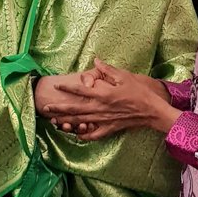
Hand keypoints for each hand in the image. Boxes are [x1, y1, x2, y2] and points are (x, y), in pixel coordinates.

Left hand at [46, 59, 177, 136]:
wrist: (151, 110)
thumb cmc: (139, 92)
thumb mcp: (124, 76)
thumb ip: (107, 70)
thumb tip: (95, 61)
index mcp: (103, 93)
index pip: (80, 90)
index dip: (67, 88)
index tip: (56, 87)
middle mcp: (100, 108)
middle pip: (75, 109)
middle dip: (59, 109)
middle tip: (46, 109)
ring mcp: (104, 120)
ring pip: (80, 122)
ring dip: (66, 122)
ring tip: (54, 122)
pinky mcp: (109, 128)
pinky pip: (94, 134)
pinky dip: (84, 136)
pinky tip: (76, 135)